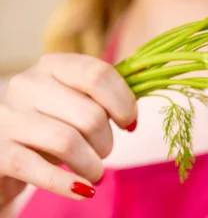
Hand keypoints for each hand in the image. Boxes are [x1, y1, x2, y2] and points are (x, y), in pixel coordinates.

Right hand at [0, 53, 137, 205]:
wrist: (4, 154)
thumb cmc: (52, 125)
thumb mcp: (76, 103)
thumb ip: (106, 94)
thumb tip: (144, 87)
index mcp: (52, 65)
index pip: (98, 74)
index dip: (123, 102)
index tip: (129, 123)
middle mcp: (26, 84)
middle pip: (89, 114)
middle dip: (107, 142)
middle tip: (104, 153)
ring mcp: (7, 117)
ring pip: (67, 142)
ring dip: (91, 165)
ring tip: (93, 172)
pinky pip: (37, 169)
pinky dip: (67, 184)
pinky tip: (83, 190)